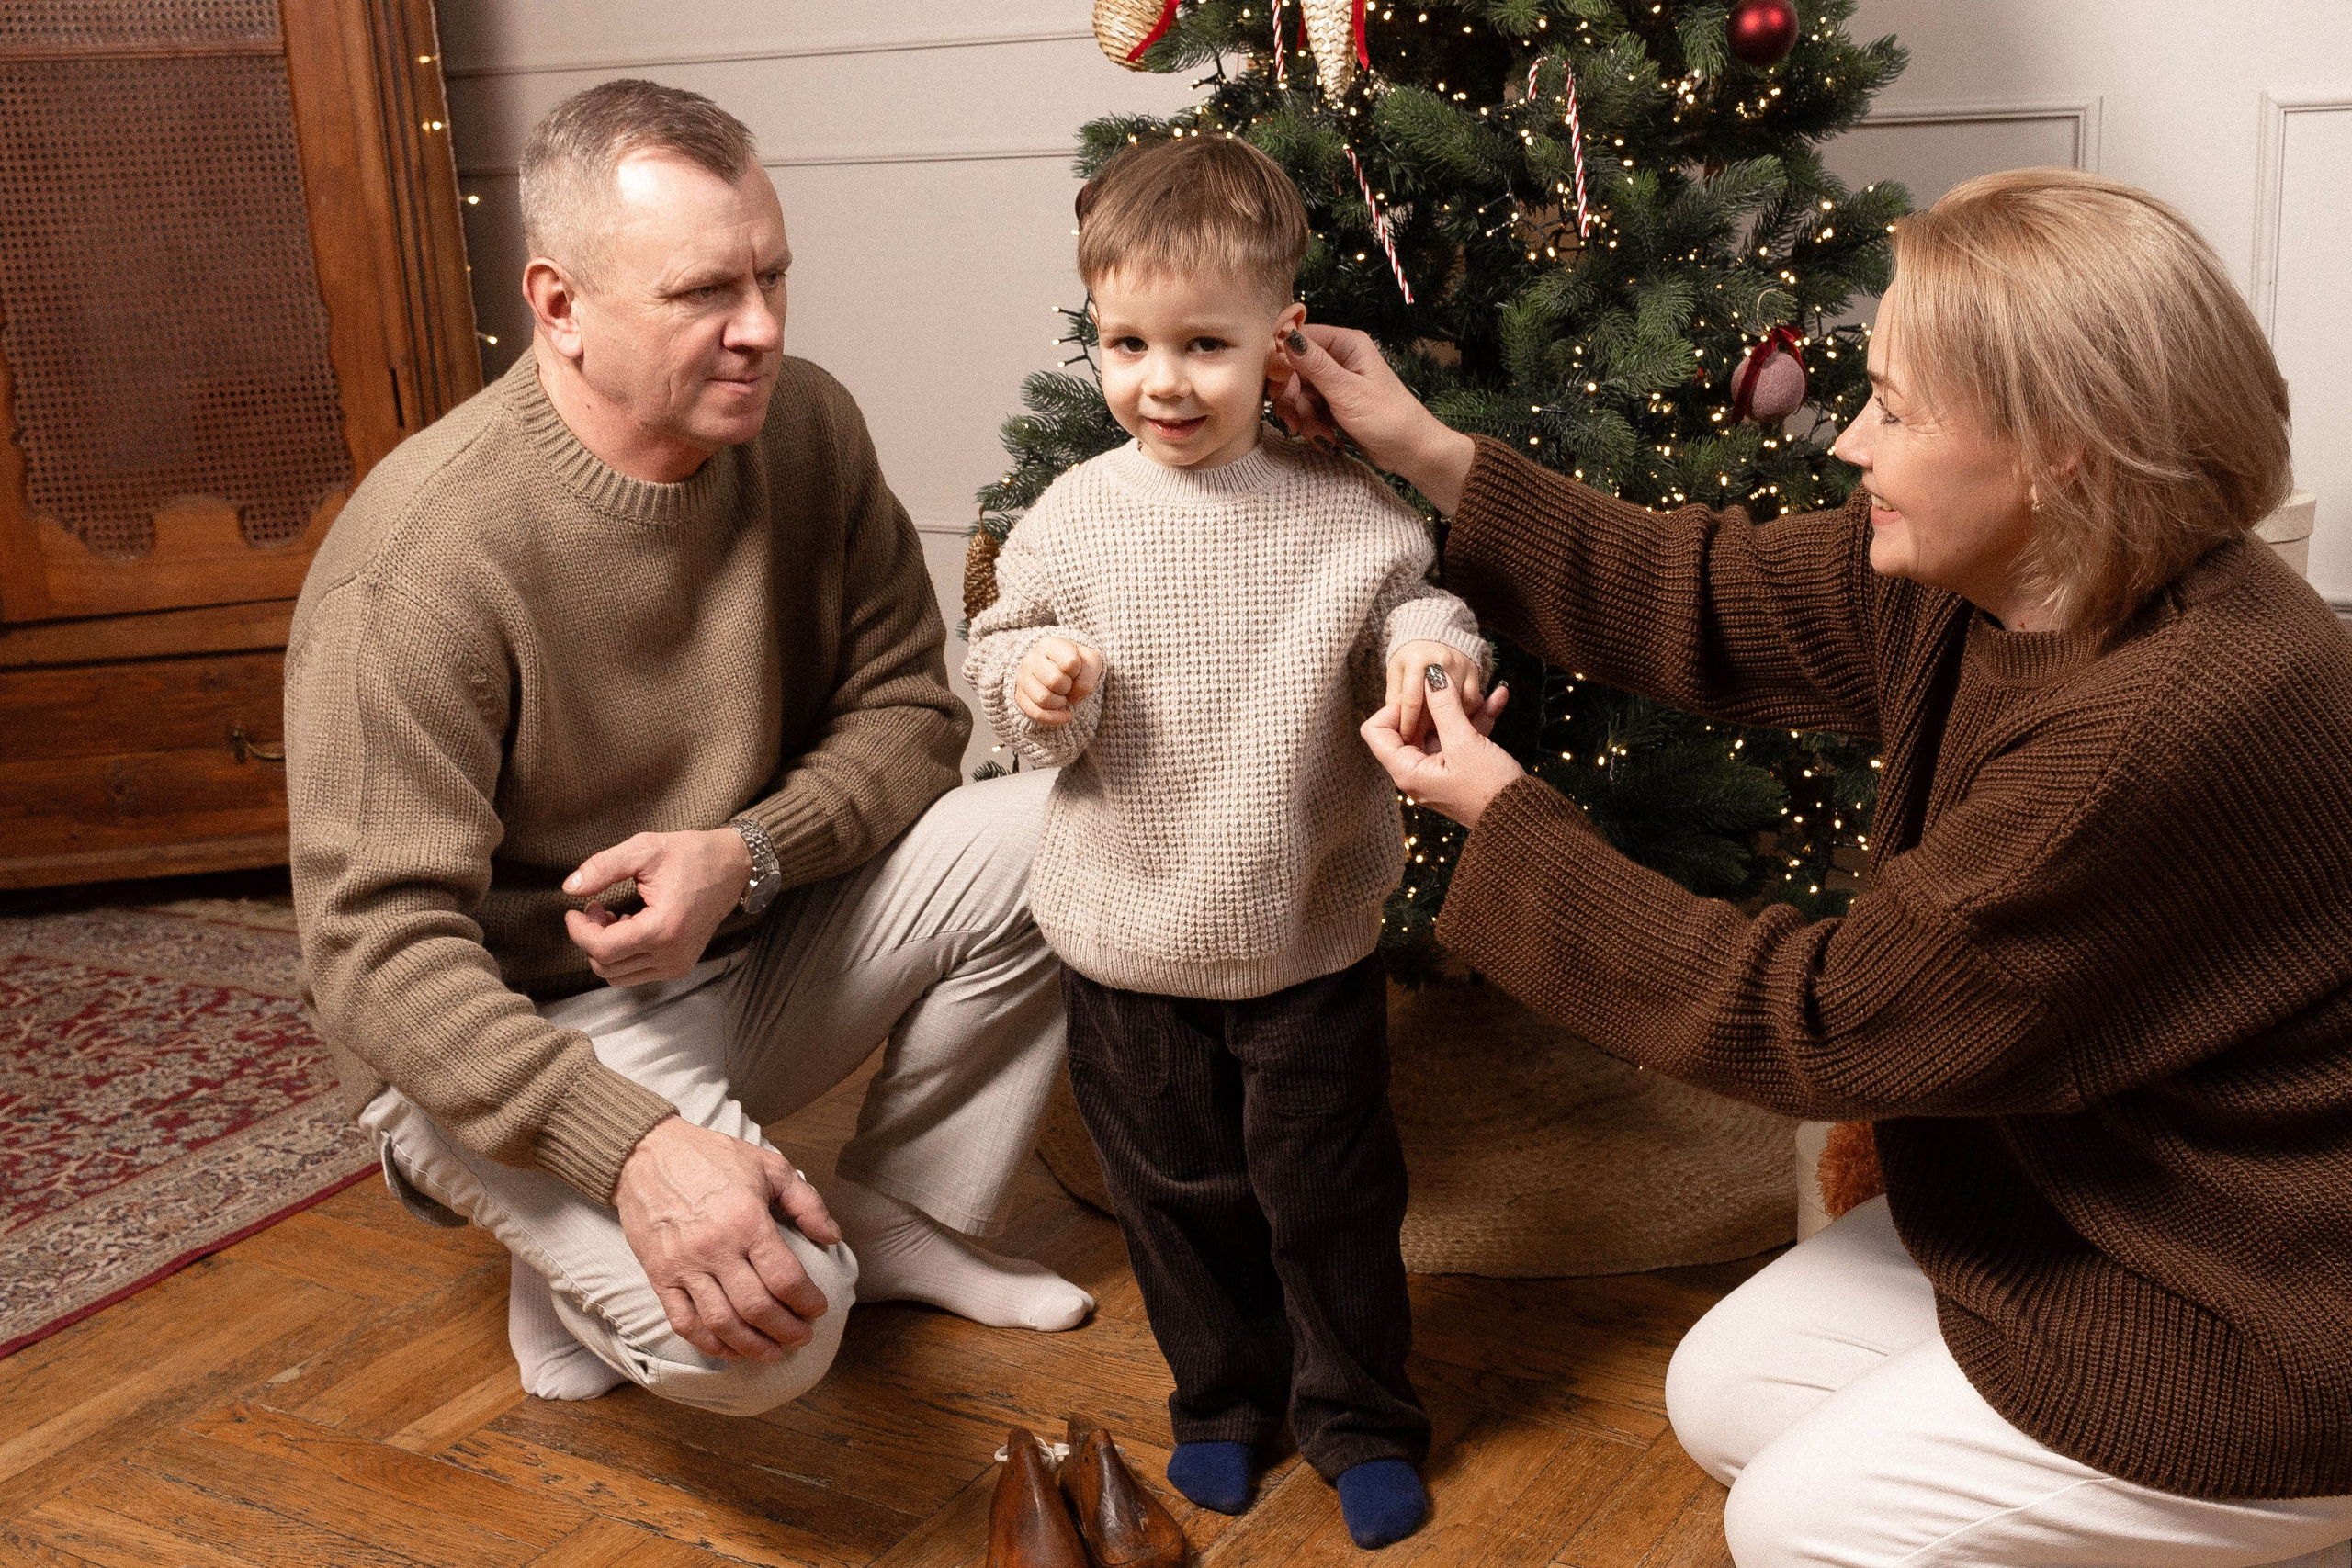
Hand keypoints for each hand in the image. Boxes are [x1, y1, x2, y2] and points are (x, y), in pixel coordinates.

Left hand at [563, 827, 750, 986]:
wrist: (732, 866)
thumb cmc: (692, 855)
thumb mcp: (644, 849)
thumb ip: (603, 868)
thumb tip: (570, 888)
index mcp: (663, 928)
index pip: (604, 949)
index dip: (579, 931)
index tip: (574, 910)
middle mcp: (672, 955)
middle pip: (607, 966)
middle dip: (591, 938)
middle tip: (596, 907)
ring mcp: (677, 964)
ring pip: (618, 975)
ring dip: (605, 949)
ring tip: (612, 916)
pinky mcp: (679, 965)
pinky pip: (636, 973)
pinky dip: (623, 954)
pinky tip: (629, 925)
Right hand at [614, 1116, 842, 1360]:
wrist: (646, 1154)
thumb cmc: (712, 1157)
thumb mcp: (769, 1165)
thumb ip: (806, 1202)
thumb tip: (832, 1237)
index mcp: (746, 1220)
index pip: (785, 1277)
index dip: (807, 1301)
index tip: (818, 1309)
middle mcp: (715, 1248)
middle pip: (757, 1308)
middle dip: (786, 1330)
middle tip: (802, 1337)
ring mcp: (683, 1266)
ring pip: (721, 1323)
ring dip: (752, 1346)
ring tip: (774, 1352)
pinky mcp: (659, 1276)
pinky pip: (684, 1322)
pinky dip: (709, 1344)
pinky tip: (731, 1349)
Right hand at [1014, 636, 1103, 726]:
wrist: (1058, 670)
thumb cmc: (1076, 663)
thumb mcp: (1090, 661)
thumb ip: (1089, 675)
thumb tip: (1073, 696)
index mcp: (1050, 645)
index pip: (1070, 663)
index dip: (1078, 671)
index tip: (1076, 670)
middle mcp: (1032, 659)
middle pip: (1055, 681)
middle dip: (1068, 688)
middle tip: (1068, 685)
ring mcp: (1023, 677)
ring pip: (1043, 698)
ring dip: (1060, 702)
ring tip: (1063, 697)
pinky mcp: (1020, 696)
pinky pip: (1036, 713)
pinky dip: (1054, 718)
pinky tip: (1064, 715)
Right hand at [1276, 326, 1477, 513]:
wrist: (1409, 451)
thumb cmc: (1388, 418)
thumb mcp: (1347, 391)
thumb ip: (1315, 365)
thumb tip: (1288, 337)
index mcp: (1346, 344)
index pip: (1300, 339)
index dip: (1282, 362)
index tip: (1279, 387)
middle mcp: (1339, 358)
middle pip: (1293, 370)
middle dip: (1293, 399)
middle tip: (1295, 422)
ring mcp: (1335, 382)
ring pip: (1298, 394)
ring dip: (1303, 418)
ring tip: (1321, 435)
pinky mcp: (1333, 403)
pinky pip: (1308, 410)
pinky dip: (1312, 427)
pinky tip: (1328, 439)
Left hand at [1360, 671, 1521, 828]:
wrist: (1522, 819)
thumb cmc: (1490, 789)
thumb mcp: (1464, 743)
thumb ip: (1445, 707)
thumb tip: (1431, 676)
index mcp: (1407, 770)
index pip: (1375, 731)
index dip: (1393, 708)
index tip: (1421, 695)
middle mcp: (1417, 771)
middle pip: (1409, 726)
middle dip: (1431, 703)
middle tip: (1448, 685)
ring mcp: (1439, 769)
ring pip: (1440, 728)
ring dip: (1459, 707)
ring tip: (1479, 690)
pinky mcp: (1461, 767)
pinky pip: (1461, 736)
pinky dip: (1476, 718)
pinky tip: (1498, 697)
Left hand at [1386, 639, 1484, 746]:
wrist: (1436, 629)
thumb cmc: (1411, 654)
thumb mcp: (1397, 671)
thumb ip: (1396, 697)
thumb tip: (1396, 723)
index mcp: (1417, 660)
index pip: (1411, 701)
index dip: (1407, 723)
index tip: (1406, 736)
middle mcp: (1441, 661)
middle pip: (1435, 707)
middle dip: (1426, 729)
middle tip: (1420, 741)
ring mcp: (1461, 666)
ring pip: (1456, 706)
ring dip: (1447, 724)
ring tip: (1439, 735)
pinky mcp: (1476, 672)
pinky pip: (1472, 702)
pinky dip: (1465, 714)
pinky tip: (1457, 720)